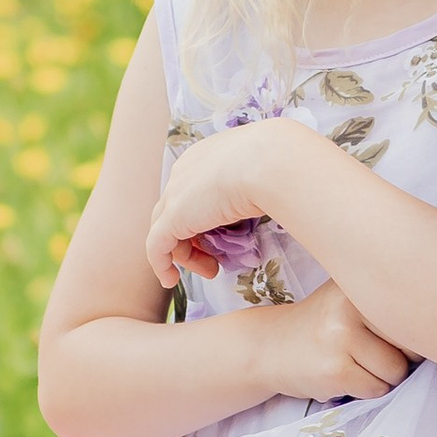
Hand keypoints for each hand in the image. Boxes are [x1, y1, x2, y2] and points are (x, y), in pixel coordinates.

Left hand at [144, 117, 309, 287]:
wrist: (272, 161)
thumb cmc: (279, 163)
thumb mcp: (263, 171)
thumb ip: (255, 183)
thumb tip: (271, 194)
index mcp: (204, 157)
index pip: (191, 191)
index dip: (201, 218)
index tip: (221, 237)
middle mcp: (184, 171)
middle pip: (174, 211)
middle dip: (191, 239)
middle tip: (215, 259)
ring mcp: (175, 193)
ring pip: (165, 230)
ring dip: (184, 255)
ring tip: (210, 271)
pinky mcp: (173, 217)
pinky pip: (157, 246)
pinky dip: (161, 264)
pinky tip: (171, 280)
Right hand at [248, 281, 411, 405]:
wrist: (270, 346)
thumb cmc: (322, 326)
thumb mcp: (350, 298)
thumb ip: (388, 303)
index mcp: (360, 283)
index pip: (414, 313)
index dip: (412, 333)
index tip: (393, 335)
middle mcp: (351, 305)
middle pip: (411, 344)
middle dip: (400, 356)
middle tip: (370, 351)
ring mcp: (341, 337)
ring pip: (396, 371)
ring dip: (383, 377)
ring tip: (356, 363)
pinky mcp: (335, 370)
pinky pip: (376, 388)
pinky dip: (366, 390)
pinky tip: (344, 374)